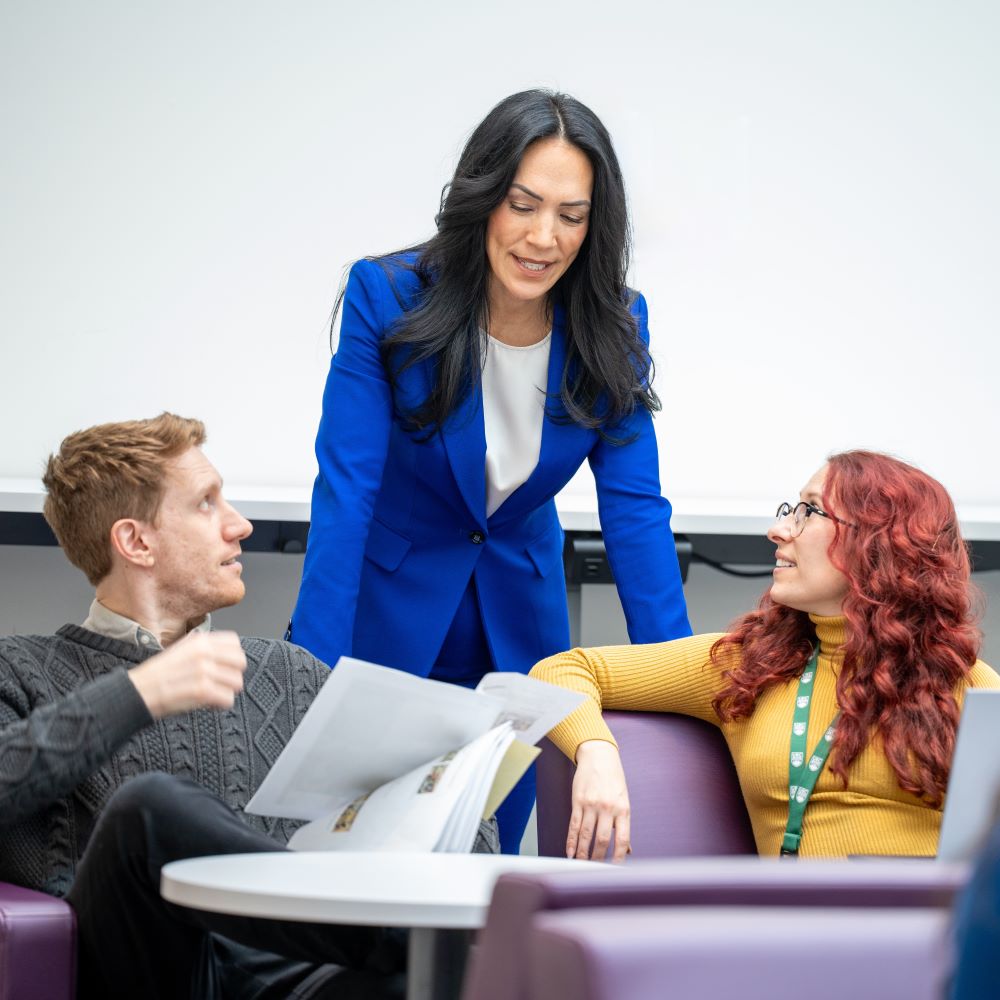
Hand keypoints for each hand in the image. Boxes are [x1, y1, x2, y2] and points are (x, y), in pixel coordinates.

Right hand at [128, 631, 246, 717]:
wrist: (138, 692)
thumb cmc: (157, 675)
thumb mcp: (180, 650)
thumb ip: (202, 647)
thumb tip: (224, 651)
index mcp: (200, 641)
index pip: (235, 643)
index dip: (232, 657)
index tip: (225, 667)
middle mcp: (204, 653)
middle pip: (241, 663)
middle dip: (232, 675)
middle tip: (220, 683)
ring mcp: (204, 671)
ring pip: (237, 682)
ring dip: (226, 691)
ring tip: (213, 694)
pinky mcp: (203, 691)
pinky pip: (228, 699)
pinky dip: (220, 705)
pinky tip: (209, 704)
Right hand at [567, 740, 630, 861]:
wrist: (599, 756)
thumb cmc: (614, 779)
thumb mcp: (623, 800)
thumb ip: (623, 824)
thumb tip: (627, 849)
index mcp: (623, 809)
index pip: (622, 839)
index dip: (618, 857)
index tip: (615, 869)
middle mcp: (607, 808)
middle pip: (602, 840)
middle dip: (598, 858)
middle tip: (595, 869)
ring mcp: (591, 804)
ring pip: (586, 835)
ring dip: (583, 853)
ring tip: (581, 865)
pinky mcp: (578, 801)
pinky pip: (573, 825)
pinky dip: (571, 841)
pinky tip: (570, 852)